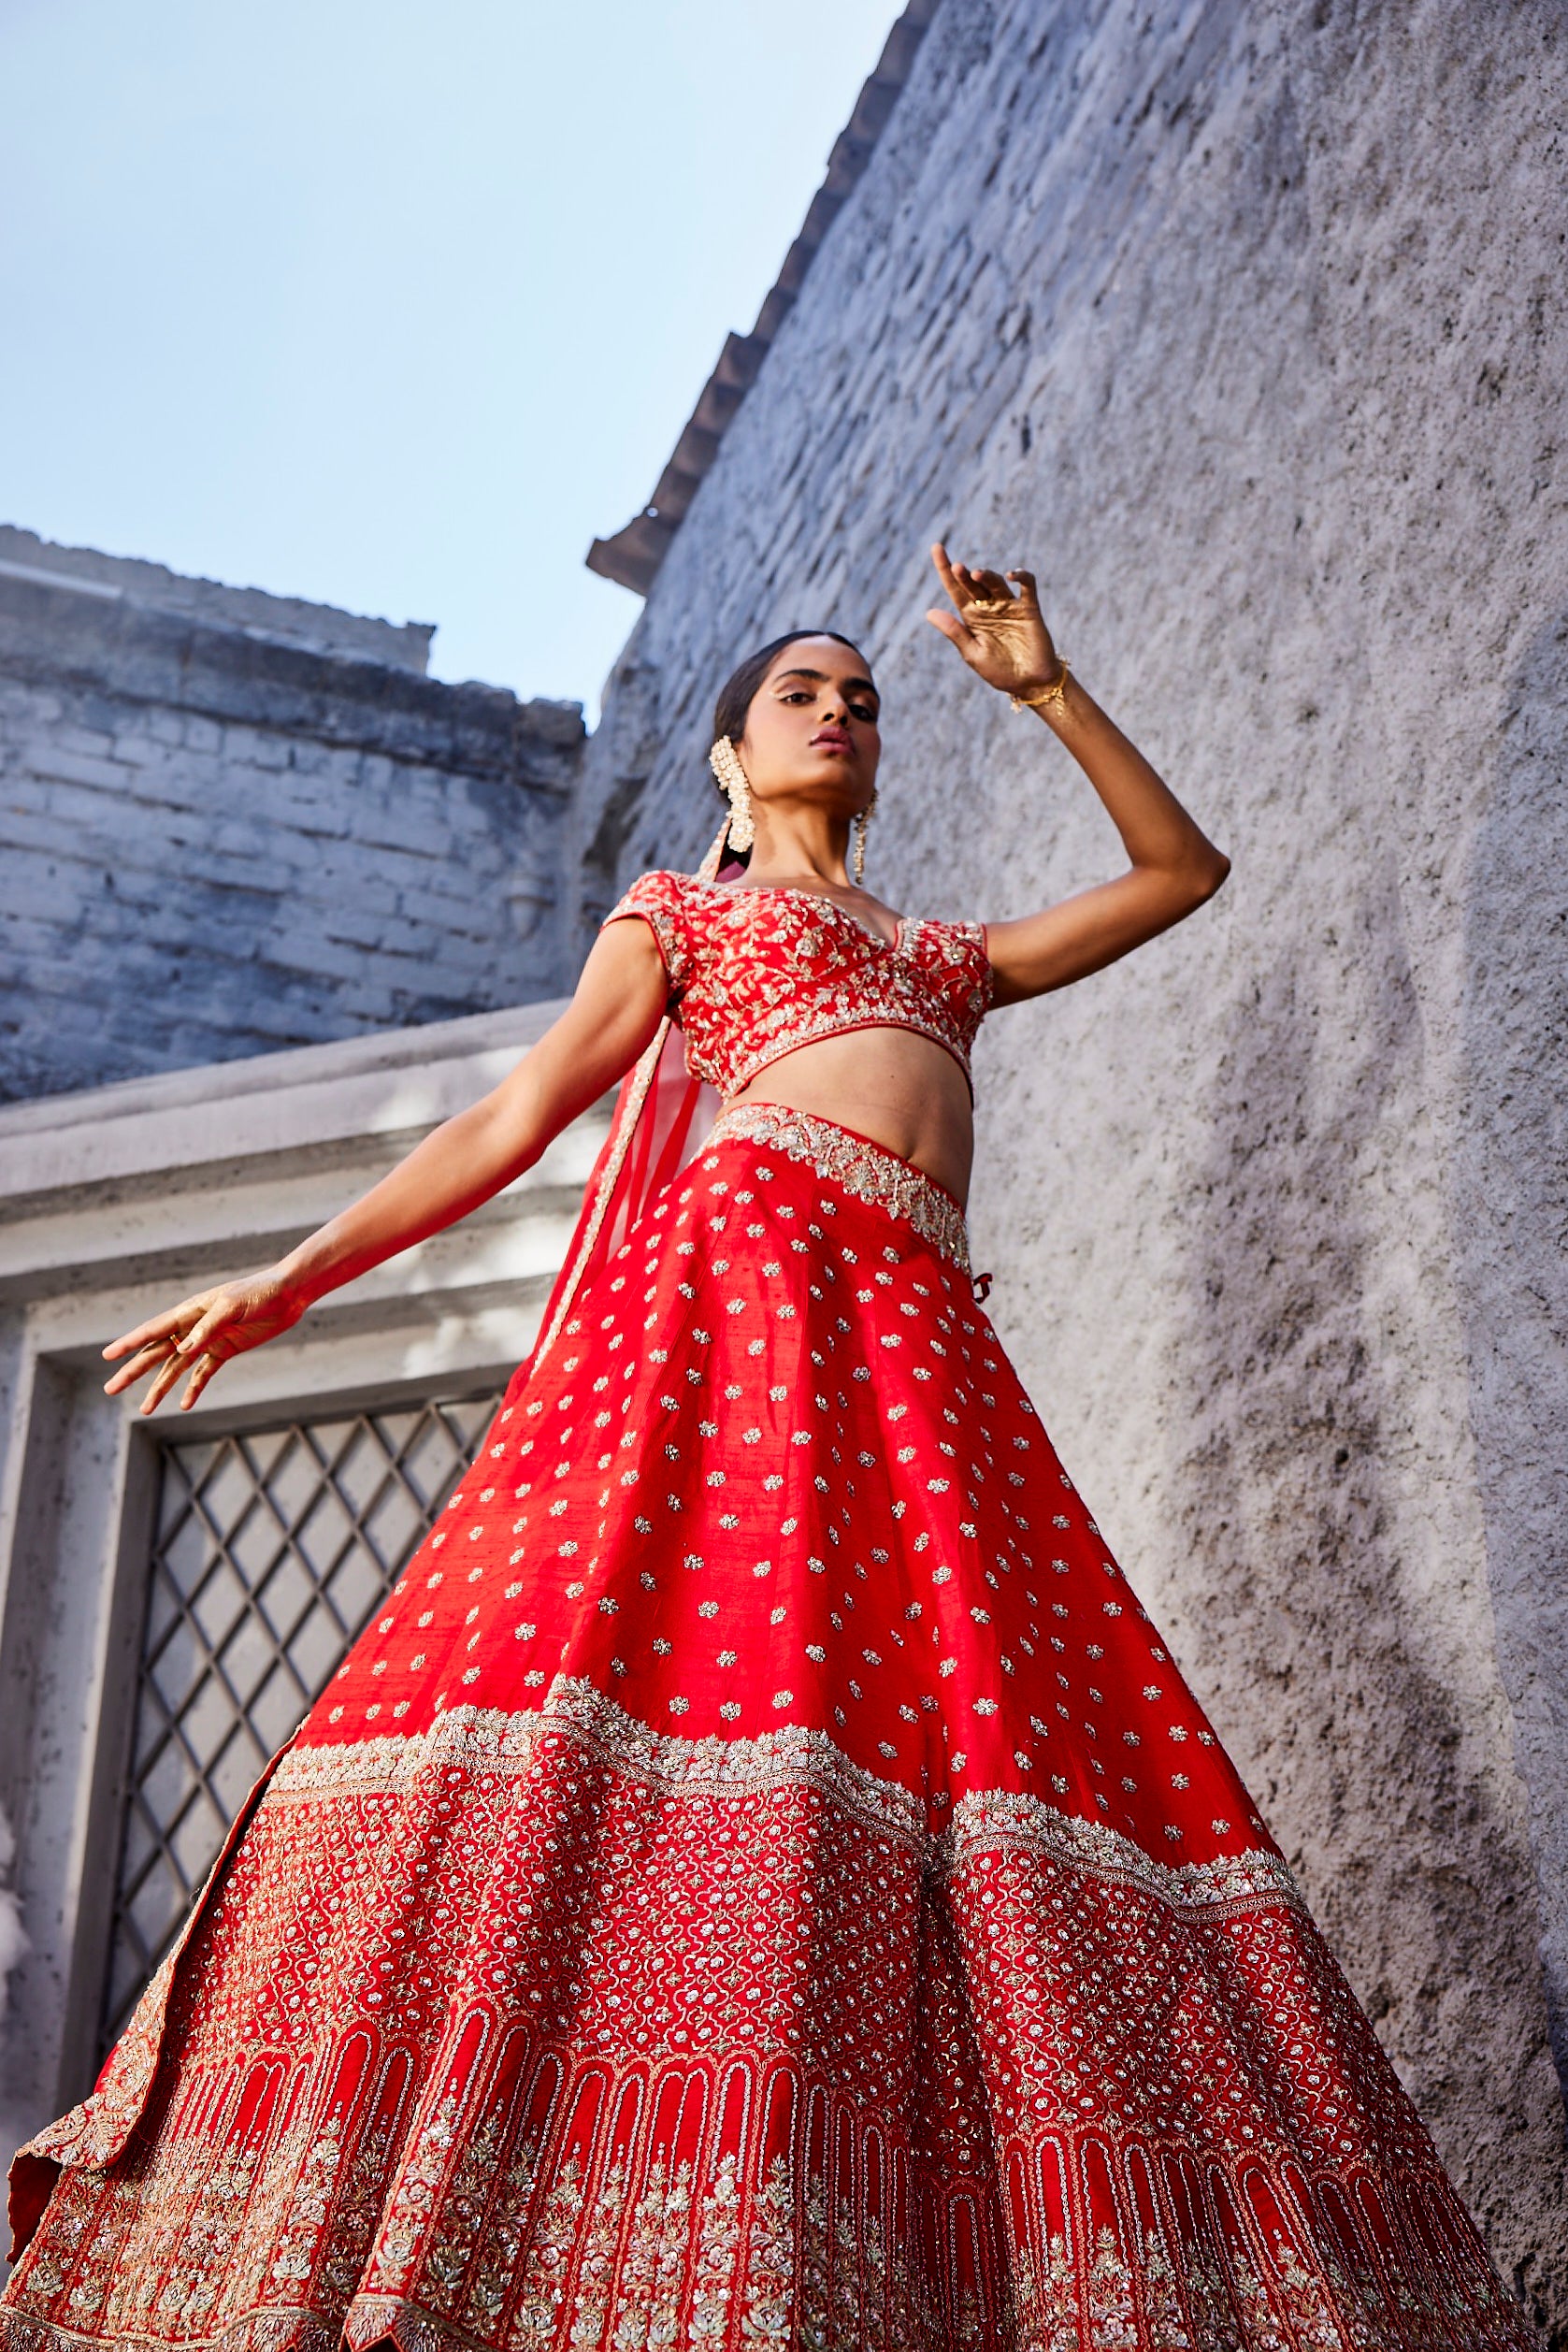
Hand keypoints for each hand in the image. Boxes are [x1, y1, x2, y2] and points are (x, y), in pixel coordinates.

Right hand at [103, 1271, 306, 1415]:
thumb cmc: (259, 1292)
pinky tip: (183, 1405)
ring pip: (176, 1369)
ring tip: (145, 1409)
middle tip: (110, 1389)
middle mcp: (192, 1327)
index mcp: (189, 1311)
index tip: (107, 1356)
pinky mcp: (224, 1351)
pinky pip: (203, 1374)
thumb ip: (206, 1328)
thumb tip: (181, 1350)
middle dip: (133, 1371)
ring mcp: (207, 1341)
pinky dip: (193, 1389)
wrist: (288, 1294)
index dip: (129, 1343)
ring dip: (160, 1388)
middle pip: (156, 1353)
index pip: (153, 1330)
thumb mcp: (232, 1306)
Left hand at [925, 544, 1061, 699]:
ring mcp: (1009, 606)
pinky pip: (1027, 586)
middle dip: (964, 574)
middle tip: (957, 567)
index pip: (955, 589)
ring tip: (976, 574)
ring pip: (996, 582)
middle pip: (973, 584)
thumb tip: (929, 612)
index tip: (936, 548)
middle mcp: (988, 607)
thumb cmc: (1000, 672)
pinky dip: (1021, 577)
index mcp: (971, 617)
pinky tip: (1011, 576)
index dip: (945, 569)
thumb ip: (955, 632)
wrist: (1030, 685)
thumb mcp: (973, 654)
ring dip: (986, 576)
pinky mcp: (1029, 609)